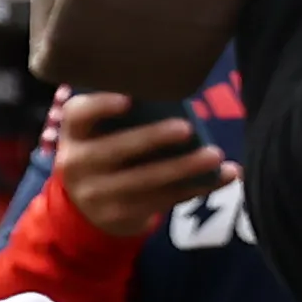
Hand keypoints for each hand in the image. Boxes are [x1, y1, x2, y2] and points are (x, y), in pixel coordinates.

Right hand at [47, 88, 227, 237]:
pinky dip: (199, 187)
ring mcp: (97, 194)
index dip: (100, 106)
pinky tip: (228, 175)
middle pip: (115, 149)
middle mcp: (78, 163)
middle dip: (152, 138)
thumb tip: (179, 86)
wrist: (89, 207)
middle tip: (187, 127)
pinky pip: (165, 199)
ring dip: (184, 168)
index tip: (128, 99)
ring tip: (215, 155)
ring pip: (145, 181)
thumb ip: (126, 115)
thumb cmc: (109, 150)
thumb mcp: (102, 133)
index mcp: (74, 133)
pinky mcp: (121, 215)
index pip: (77, 115)